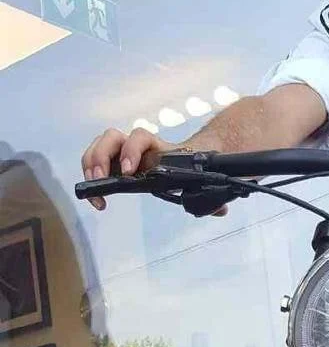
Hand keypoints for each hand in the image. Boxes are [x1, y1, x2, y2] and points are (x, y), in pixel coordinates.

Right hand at [80, 128, 228, 215]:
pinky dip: (91, 174)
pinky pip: (98, 162)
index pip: (139, 136)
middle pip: (111, 137)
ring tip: (94, 188)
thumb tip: (220, 210)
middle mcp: (138, 148)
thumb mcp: (201, 180)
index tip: (130, 173)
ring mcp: (125, 155)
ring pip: (100, 146)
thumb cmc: (193, 169)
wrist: (191, 158)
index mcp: (158, 149)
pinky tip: (96, 197)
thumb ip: (211, 196)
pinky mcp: (117, 166)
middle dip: (101, 156)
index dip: (131, 150)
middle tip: (101, 180)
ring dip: (90, 164)